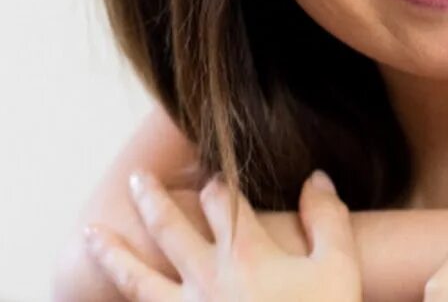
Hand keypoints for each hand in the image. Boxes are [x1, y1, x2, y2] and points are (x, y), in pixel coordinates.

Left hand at [84, 170, 360, 301]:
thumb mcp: (339, 266)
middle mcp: (208, 278)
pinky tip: (101, 301)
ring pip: (136, 277)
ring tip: (89, 231)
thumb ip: (327, 217)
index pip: (223, 203)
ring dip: (111, 252)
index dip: (217, 184)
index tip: (210, 177)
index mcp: (246, 253)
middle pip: (170, 229)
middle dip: (151, 199)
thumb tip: (316, 177)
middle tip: (136, 178)